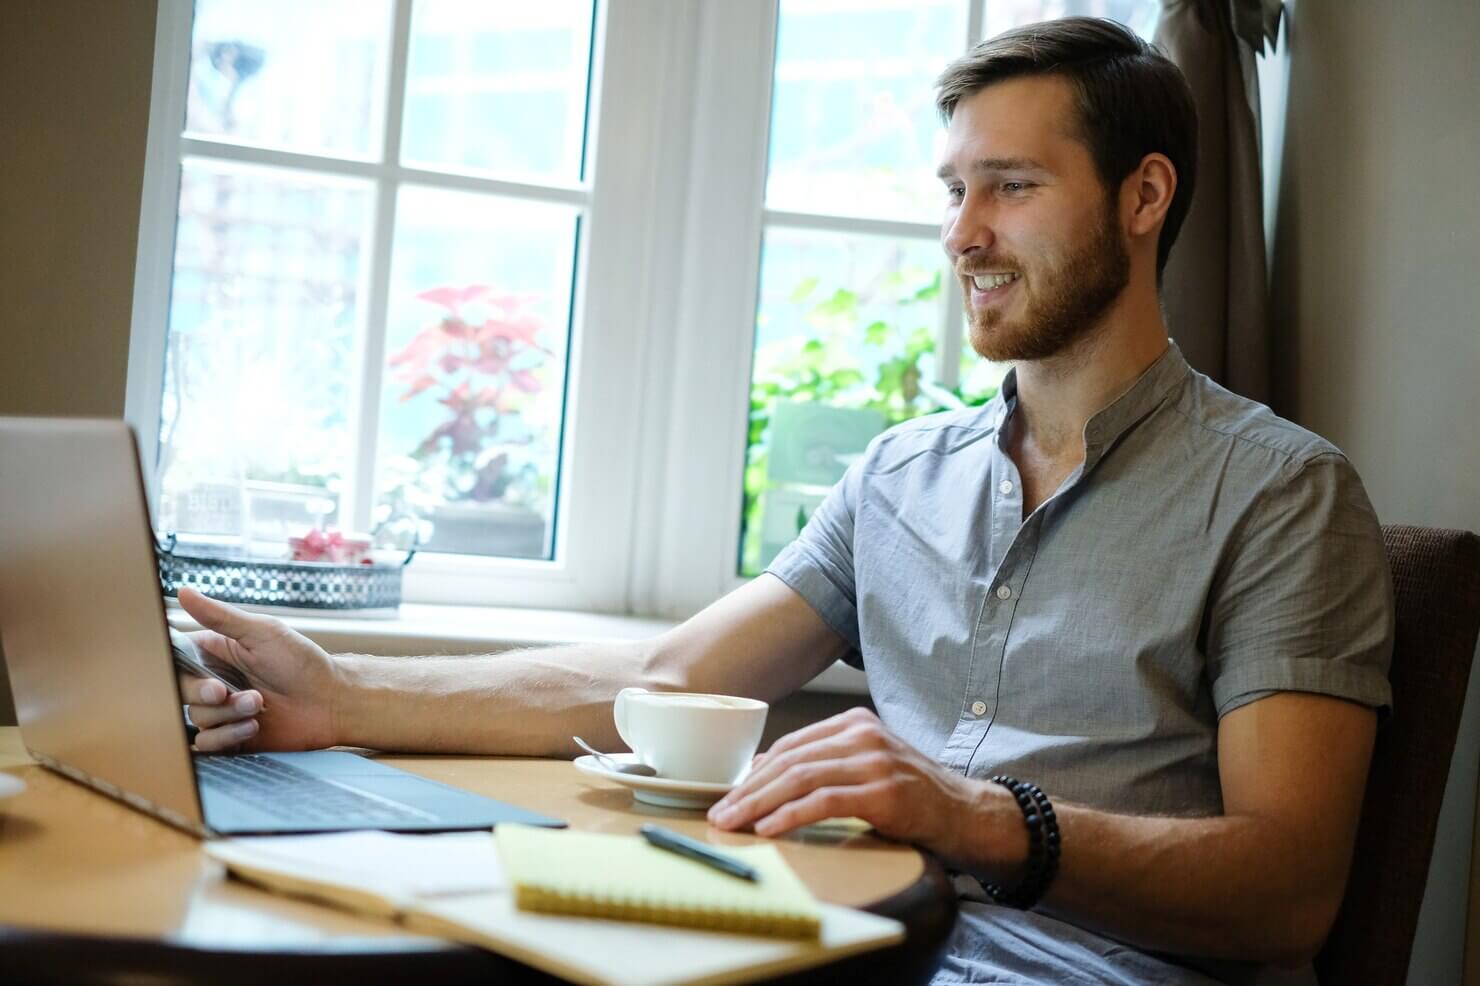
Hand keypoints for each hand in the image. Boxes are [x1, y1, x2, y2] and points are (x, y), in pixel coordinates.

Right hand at [175, 587, 341, 752]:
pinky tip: (253, 727)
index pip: (176, 658)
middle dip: (201, 693)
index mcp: (216, 653)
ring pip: (196, 718)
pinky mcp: (232, 737)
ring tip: (258, 705)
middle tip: (223, 691)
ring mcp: (223, 711)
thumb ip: (220, 616)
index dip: (175, 667)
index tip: (192, 669)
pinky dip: (227, 736)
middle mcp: (215, 681)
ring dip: (226, 714)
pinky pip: (207, 744)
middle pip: (180, 691)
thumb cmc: (302, 662)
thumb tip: (182, 591)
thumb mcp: (262, 632)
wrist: (331, 701)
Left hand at [707, 708, 1018, 867]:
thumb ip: (823, 764)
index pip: (790, 746)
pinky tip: (769, 828)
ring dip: (759, 804)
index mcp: (854, 723)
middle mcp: (862, 734)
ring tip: (734, 825)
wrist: (965, 813)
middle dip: (748, 790)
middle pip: (789, 761)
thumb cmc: (911, 795)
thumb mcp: (866, 767)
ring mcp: (874, 760)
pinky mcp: (883, 791)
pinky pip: (824, 802)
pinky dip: (790, 816)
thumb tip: (762, 772)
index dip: (754, 773)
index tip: (727, 797)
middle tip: (719, 815)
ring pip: (800, 779)